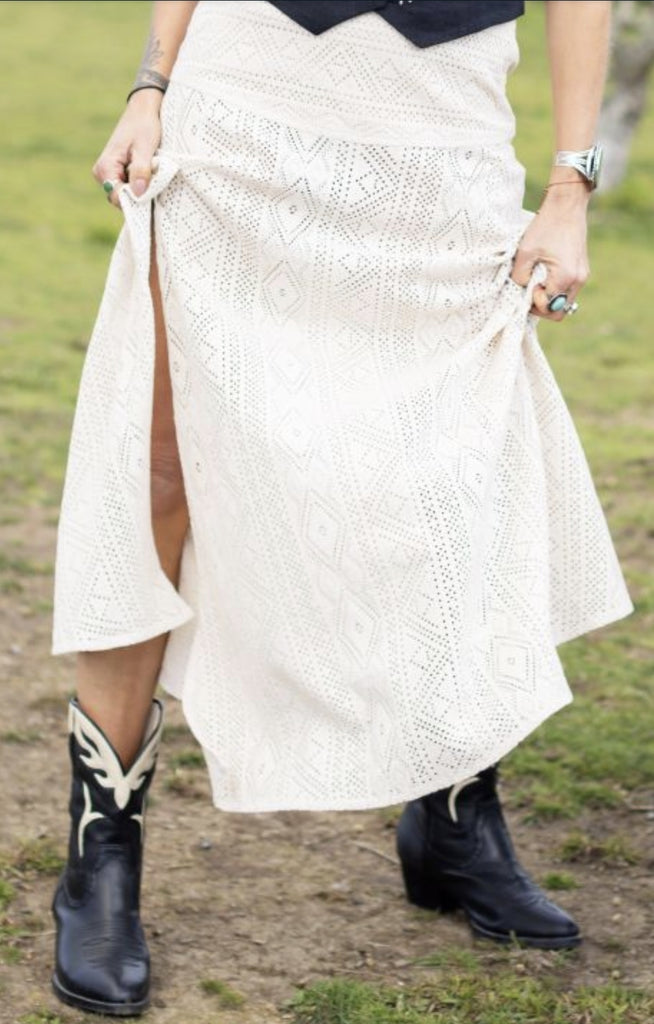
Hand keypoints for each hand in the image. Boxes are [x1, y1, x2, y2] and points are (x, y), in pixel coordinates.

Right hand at [92, 89, 162, 208]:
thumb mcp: (145, 148)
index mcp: (105, 167)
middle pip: (121, 199)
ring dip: (140, 189)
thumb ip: (140, 170)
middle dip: (138, 195)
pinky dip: (140, 184)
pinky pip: (128, 187)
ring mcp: (108, 173)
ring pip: (126, 194)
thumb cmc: (143, 125)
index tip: (151, 192)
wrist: (142, 111)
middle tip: (154, 181)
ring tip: (151, 174)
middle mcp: (102, 173)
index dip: (134, 200)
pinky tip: (149, 174)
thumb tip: (138, 193)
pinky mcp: (117, 172)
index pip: (117, 197)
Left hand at [510, 178, 590, 321]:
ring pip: (565, 301)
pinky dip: (556, 289)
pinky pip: (569, 290)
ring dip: (549, 298)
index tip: (527, 287)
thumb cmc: (545, 226)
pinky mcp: (582, 269)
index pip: (549, 309)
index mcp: (565, 278)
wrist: (566, 205)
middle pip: (560, 311)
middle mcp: (578, 280)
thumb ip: (519, 276)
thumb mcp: (525, 252)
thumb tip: (520, 291)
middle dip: (542, 306)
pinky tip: (545, 275)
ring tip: (537, 281)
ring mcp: (583, 275)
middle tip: (530, 290)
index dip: (534, 304)